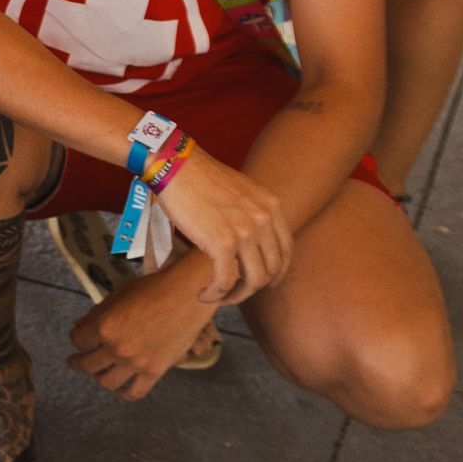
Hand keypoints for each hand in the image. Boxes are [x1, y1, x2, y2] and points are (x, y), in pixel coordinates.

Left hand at [68, 258, 218, 398]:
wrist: (186, 296)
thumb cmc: (152, 289)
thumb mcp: (118, 295)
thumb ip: (97, 313)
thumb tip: (80, 327)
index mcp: (105, 326)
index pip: (78, 340)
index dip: (76, 338)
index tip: (78, 337)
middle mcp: (117, 348)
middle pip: (88, 365)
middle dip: (78, 362)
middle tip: (76, 361)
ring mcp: (136, 363)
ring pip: (107, 382)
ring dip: (99, 377)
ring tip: (98, 373)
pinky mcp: (154, 371)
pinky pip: (135, 391)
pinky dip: (124, 393)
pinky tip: (120, 388)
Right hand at [154, 146, 292, 302]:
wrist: (175, 165)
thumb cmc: (198, 177)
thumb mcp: (239, 190)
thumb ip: (251, 212)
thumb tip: (248, 241)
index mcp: (270, 204)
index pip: (287, 249)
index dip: (279, 272)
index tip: (268, 282)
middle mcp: (263, 218)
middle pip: (272, 269)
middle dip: (254, 287)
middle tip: (236, 292)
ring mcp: (245, 231)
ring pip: (253, 280)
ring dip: (236, 295)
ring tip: (219, 296)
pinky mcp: (223, 243)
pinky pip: (225, 280)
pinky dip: (215, 293)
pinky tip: (203, 294)